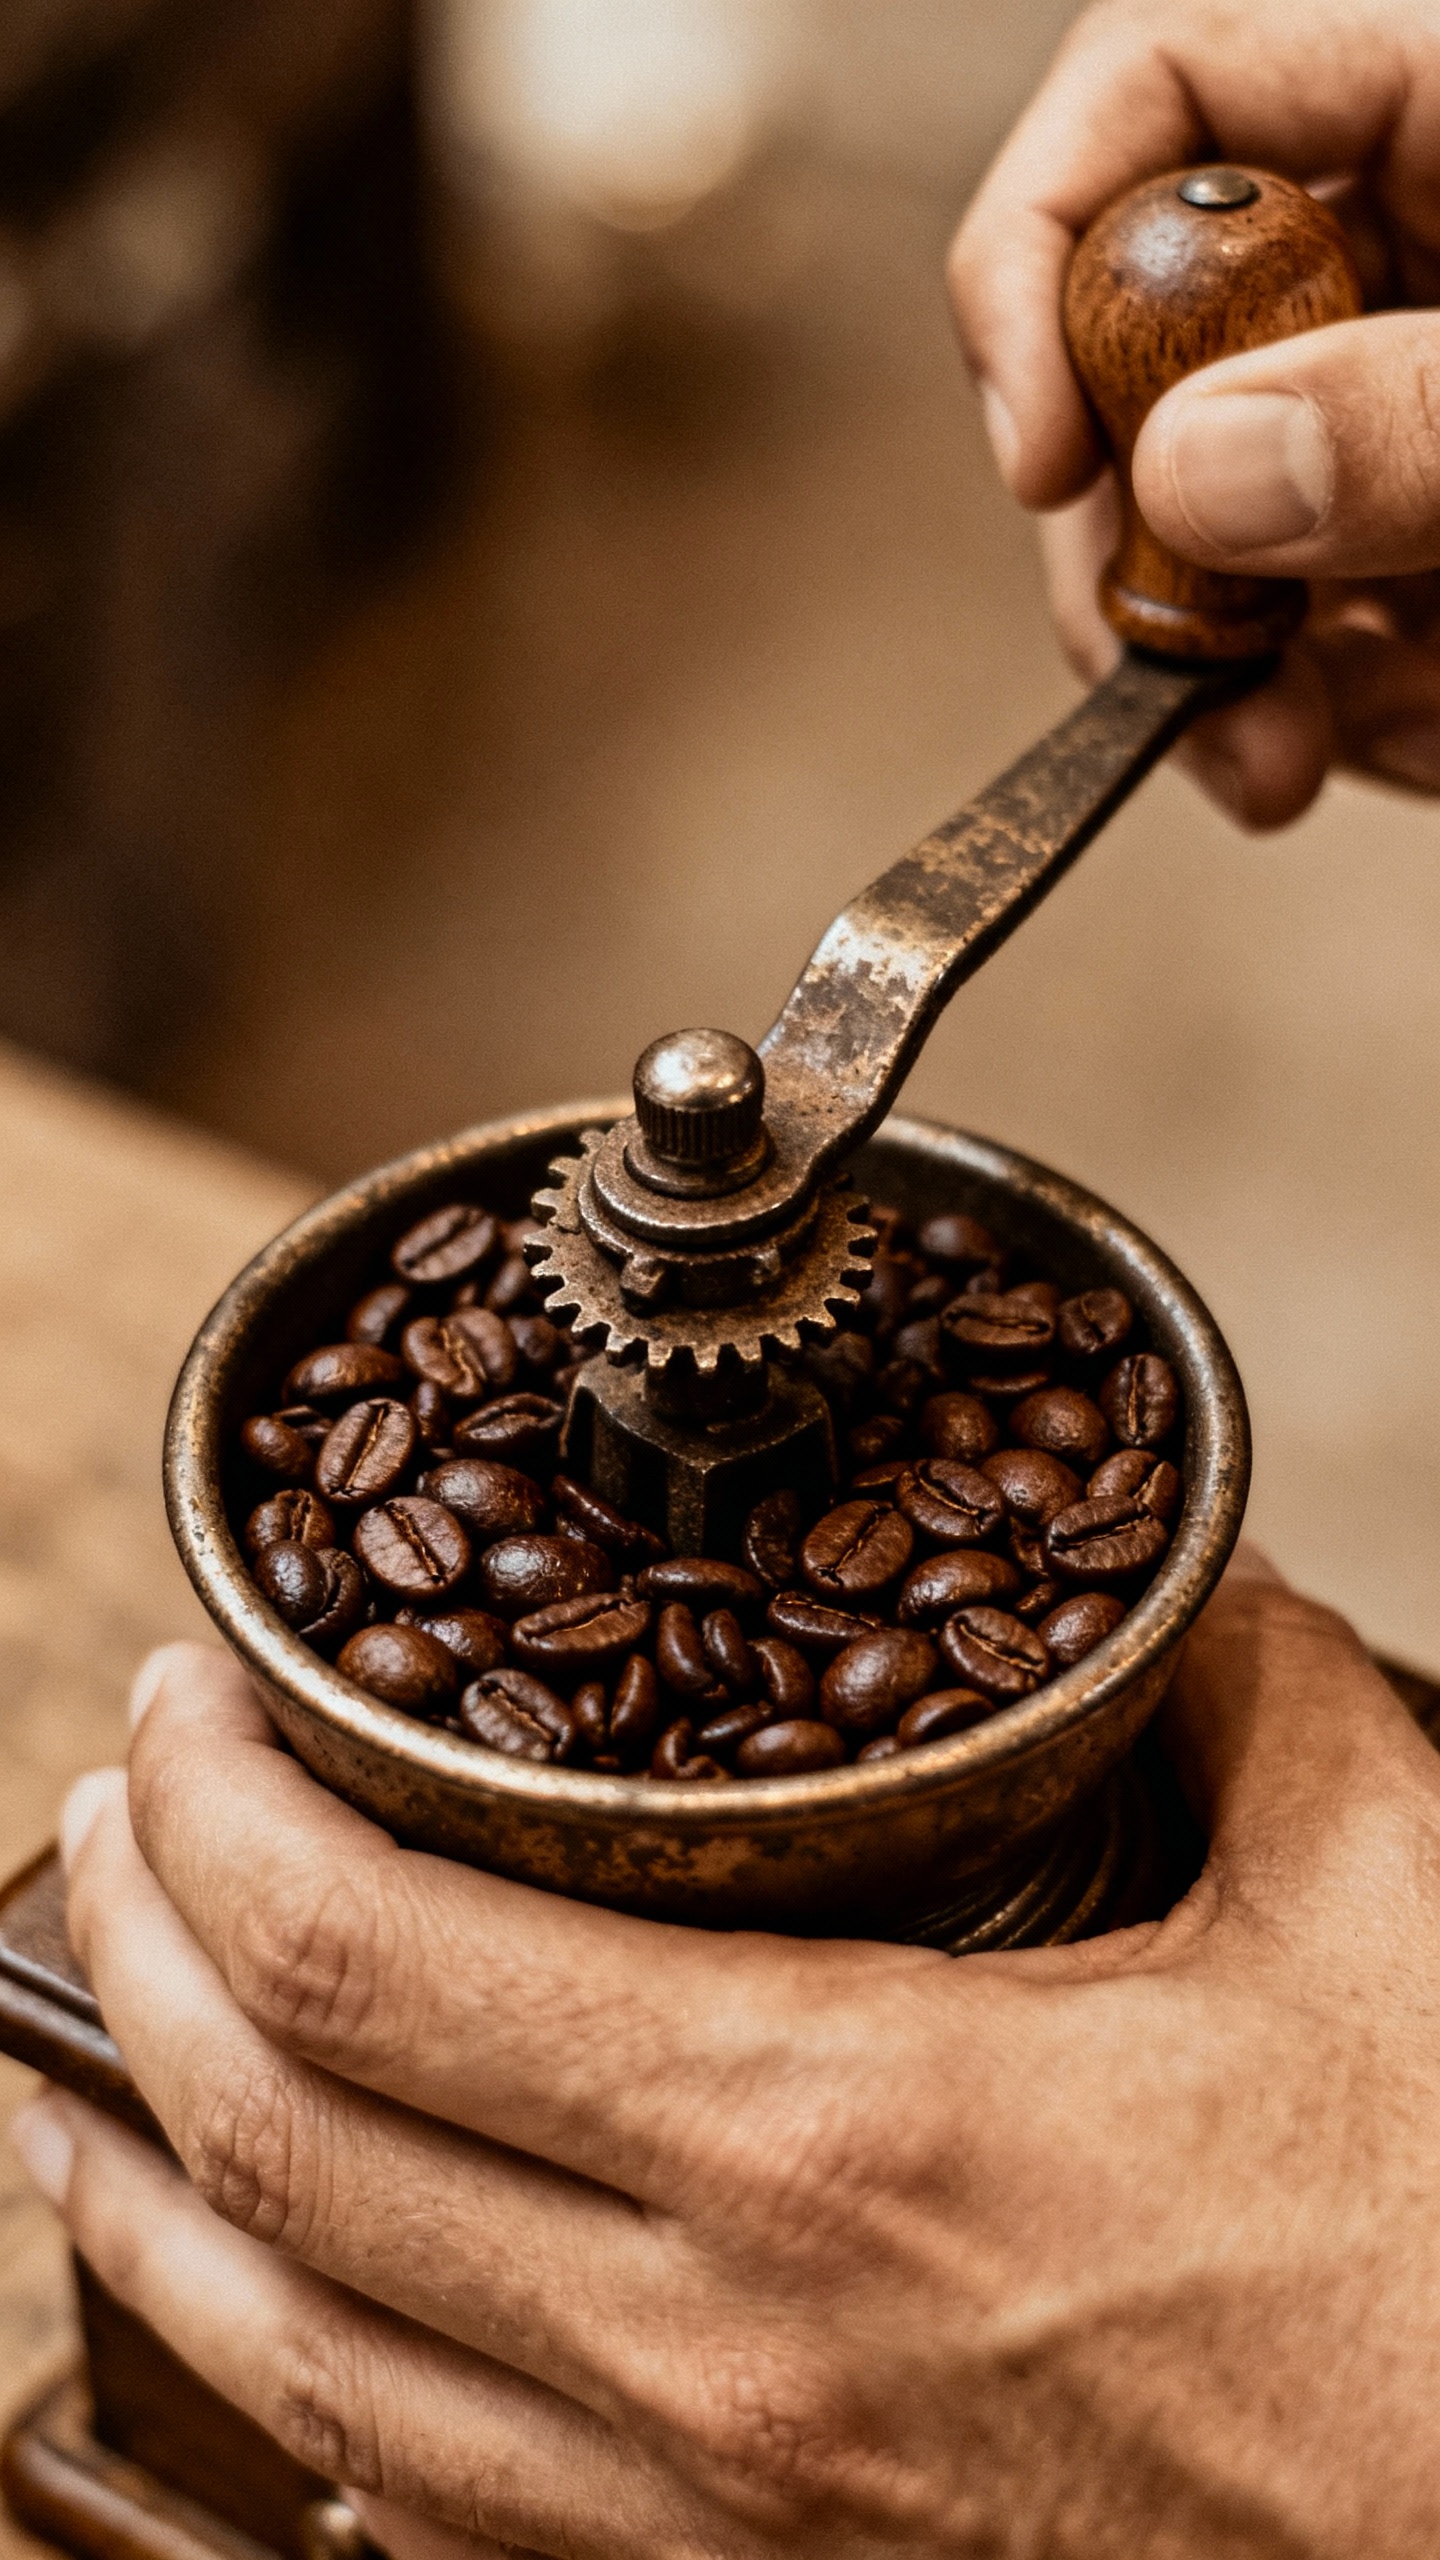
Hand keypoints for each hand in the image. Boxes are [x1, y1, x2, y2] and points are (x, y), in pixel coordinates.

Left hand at [14, 1553, 1439, 2558]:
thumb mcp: (1389, 1909)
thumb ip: (1250, 1691)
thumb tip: (1167, 1587)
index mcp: (836, 2129)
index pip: (366, 1956)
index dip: (220, 1810)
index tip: (190, 1700)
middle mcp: (714, 2349)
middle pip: (272, 2140)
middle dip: (135, 1948)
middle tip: (118, 1813)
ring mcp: (703, 2521)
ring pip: (292, 2357)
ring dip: (141, 2186)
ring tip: (80, 2059)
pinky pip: (425, 2517)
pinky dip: (299, 2380)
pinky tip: (284, 2301)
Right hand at [948, 0, 1439, 828]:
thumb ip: (1415, 415)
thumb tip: (1192, 473)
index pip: (1154, 83)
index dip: (1038, 259)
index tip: (1035, 463)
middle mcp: (1403, 236)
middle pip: (1140, 348)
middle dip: (1138, 554)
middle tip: (1166, 694)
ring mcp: (1406, 390)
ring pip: (1218, 521)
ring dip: (1240, 675)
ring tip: (1324, 757)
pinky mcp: (1425, 523)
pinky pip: (1324, 620)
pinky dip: (1353, 708)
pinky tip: (1426, 730)